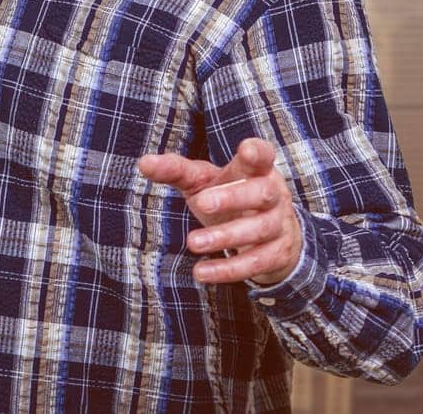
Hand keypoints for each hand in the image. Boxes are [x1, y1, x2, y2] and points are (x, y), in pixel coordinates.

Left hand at [136, 137, 302, 287]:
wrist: (271, 236)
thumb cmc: (229, 197)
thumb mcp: (204, 181)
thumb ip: (176, 170)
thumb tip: (143, 162)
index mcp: (256, 170)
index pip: (263, 155)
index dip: (257, 152)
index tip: (247, 150)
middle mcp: (274, 194)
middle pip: (261, 193)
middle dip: (232, 198)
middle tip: (201, 203)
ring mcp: (279, 225)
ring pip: (258, 229)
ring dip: (225, 236)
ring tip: (193, 242)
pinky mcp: (277, 254)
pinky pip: (255, 263)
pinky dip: (228, 270)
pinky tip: (201, 271)